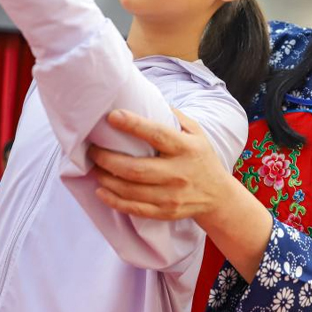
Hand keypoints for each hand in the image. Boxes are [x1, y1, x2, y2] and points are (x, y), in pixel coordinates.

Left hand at [89, 109, 231, 221]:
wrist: (218, 196)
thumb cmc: (202, 158)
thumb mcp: (197, 133)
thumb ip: (175, 117)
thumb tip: (148, 99)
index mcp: (186, 148)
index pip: (157, 135)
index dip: (133, 125)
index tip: (112, 116)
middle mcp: (178, 173)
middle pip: (136, 168)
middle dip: (108, 159)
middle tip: (92, 150)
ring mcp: (171, 196)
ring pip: (131, 190)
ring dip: (106, 179)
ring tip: (93, 168)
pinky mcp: (165, 212)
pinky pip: (134, 208)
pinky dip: (114, 200)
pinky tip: (100, 191)